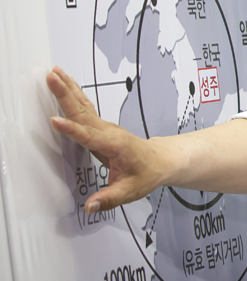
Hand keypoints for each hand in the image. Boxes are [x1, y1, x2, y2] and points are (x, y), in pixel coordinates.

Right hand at [46, 66, 169, 213]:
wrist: (162, 160)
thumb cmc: (148, 173)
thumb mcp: (131, 190)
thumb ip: (110, 198)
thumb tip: (90, 207)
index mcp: (115, 145)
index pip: (90, 137)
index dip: (72, 130)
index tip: (56, 120)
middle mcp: (109, 132)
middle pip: (83, 112)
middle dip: (66, 94)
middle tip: (51, 78)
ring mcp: (105, 127)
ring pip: (83, 105)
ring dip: (68, 89)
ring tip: (54, 74)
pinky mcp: (101, 127)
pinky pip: (85, 108)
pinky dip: (73, 94)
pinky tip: (64, 84)